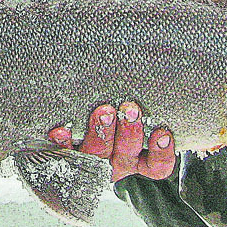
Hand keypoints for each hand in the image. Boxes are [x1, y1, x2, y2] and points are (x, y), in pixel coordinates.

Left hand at [48, 102, 175, 181]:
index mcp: (138, 157)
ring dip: (102, 131)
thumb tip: (165, 61)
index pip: (157, 165)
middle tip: (131, 109)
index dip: (162, 152)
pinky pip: (65, 153)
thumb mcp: (132, 111)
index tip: (162, 132)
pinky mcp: (66, 157)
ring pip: (100, 153)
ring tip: (103, 111)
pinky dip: (63, 142)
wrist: (68, 132)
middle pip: (127, 155)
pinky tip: (61, 129)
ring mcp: (91, 162)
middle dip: (130, 132)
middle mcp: (116, 162)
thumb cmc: (114, 113)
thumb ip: (141, 101)